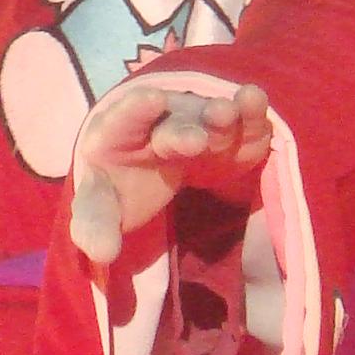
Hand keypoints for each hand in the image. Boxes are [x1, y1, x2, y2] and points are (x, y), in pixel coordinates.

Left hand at [70, 81, 270, 263]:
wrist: (145, 175)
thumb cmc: (117, 188)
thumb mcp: (98, 208)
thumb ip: (95, 226)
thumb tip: (102, 254)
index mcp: (117, 134)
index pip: (124, 119)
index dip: (136, 109)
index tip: (152, 100)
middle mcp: (158, 121)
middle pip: (173, 125)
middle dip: (186, 131)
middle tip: (199, 141)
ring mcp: (196, 124)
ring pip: (210, 117)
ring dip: (225, 115)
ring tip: (244, 105)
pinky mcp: (228, 135)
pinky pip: (242, 127)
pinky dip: (253, 121)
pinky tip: (259, 107)